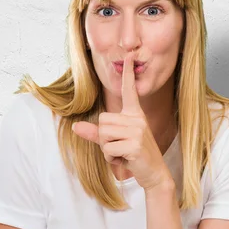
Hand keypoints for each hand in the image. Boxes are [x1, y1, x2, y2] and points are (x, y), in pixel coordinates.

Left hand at [71, 51, 172, 191]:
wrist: (154, 172)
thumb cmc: (133, 155)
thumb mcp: (114, 142)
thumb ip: (95, 134)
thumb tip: (75, 127)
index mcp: (134, 115)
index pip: (129, 91)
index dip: (127, 74)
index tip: (130, 56)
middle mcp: (137, 119)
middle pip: (102, 121)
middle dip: (103, 138)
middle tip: (119, 147)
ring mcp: (137, 131)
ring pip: (103, 135)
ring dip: (107, 149)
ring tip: (122, 153)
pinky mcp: (135, 144)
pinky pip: (108, 149)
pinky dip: (111, 159)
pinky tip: (125, 160)